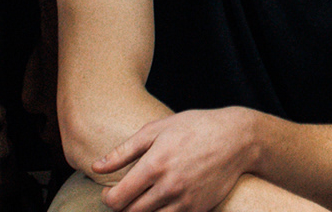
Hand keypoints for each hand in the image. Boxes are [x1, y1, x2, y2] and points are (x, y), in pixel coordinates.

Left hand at [93, 108, 259, 211]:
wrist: (236, 139)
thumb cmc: (194, 128)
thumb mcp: (156, 130)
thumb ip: (123, 151)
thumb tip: (96, 166)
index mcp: (154, 165)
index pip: (117, 199)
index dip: (108, 199)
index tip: (110, 193)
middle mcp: (168, 187)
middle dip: (123, 208)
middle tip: (125, 197)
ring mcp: (184, 201)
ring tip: (143, 199)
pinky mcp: (197, 210)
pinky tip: (162, 202)